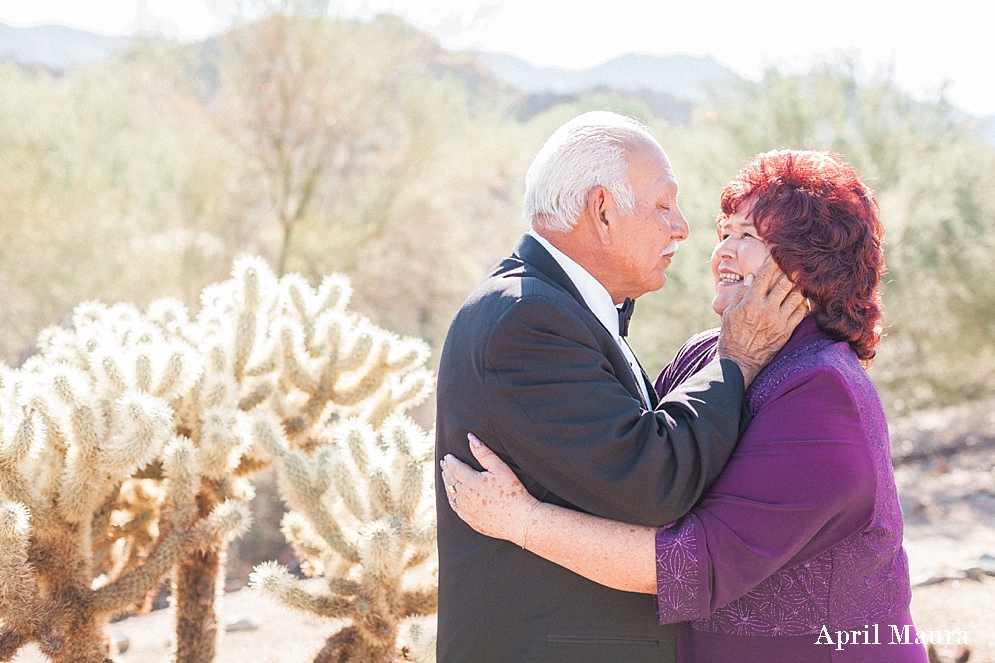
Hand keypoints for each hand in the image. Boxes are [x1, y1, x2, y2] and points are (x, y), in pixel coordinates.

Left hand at [441, 433, 536, 544]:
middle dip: (446, 470)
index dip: (451, 461)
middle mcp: (464, 495)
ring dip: (447, 483)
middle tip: (444, 463)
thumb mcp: (500, 468)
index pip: (455, 467)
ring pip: (450, 494)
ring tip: (445, 476)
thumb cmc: (513, 492)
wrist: (519, 520)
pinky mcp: (468, 519)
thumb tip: (471, 438)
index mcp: (470, 481)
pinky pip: (454, 507)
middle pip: (450, 480)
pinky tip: (452, 495)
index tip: (448, 456)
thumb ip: (484, 452)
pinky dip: (451, 498)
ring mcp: (465, 509)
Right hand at [717, 256, 806, 386]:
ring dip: (799, 286)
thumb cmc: (731, 336)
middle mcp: (766, 310)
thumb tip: (753, 277)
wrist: (739, 362)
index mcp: (750, 303)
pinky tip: (801, 298)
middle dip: (790, 271)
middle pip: (785, 283)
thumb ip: (741, 294)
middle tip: (795, 263)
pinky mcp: (787, 331)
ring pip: (796, 297)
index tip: (777, 254)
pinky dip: (802, 303)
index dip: (772, 262)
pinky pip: (801, 313)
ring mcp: (779, 321)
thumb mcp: (730, 312)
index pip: (764, 276)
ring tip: (800, 279)